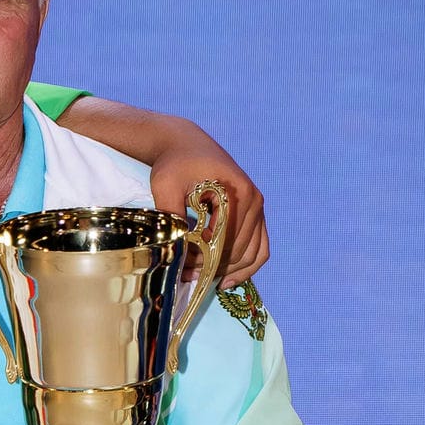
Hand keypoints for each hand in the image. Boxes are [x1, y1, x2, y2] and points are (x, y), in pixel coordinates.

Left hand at [147, 128, 267, 287]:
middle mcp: (255, 201)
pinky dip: (244, 267)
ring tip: (199, 276)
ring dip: (227, 271)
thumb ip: (171, 214)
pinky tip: (223, 279)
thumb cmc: (175, 163)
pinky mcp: (255, 214)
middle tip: (185, 273)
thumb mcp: (165, 185)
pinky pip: (259, 249)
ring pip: (252, 255)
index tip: (182, 266)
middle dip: (212, 268)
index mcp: (238, 193)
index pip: (227, 242)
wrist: (186, 145)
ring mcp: (258, 208)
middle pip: (239, 252)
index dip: (205, 261)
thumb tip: (177, 249)